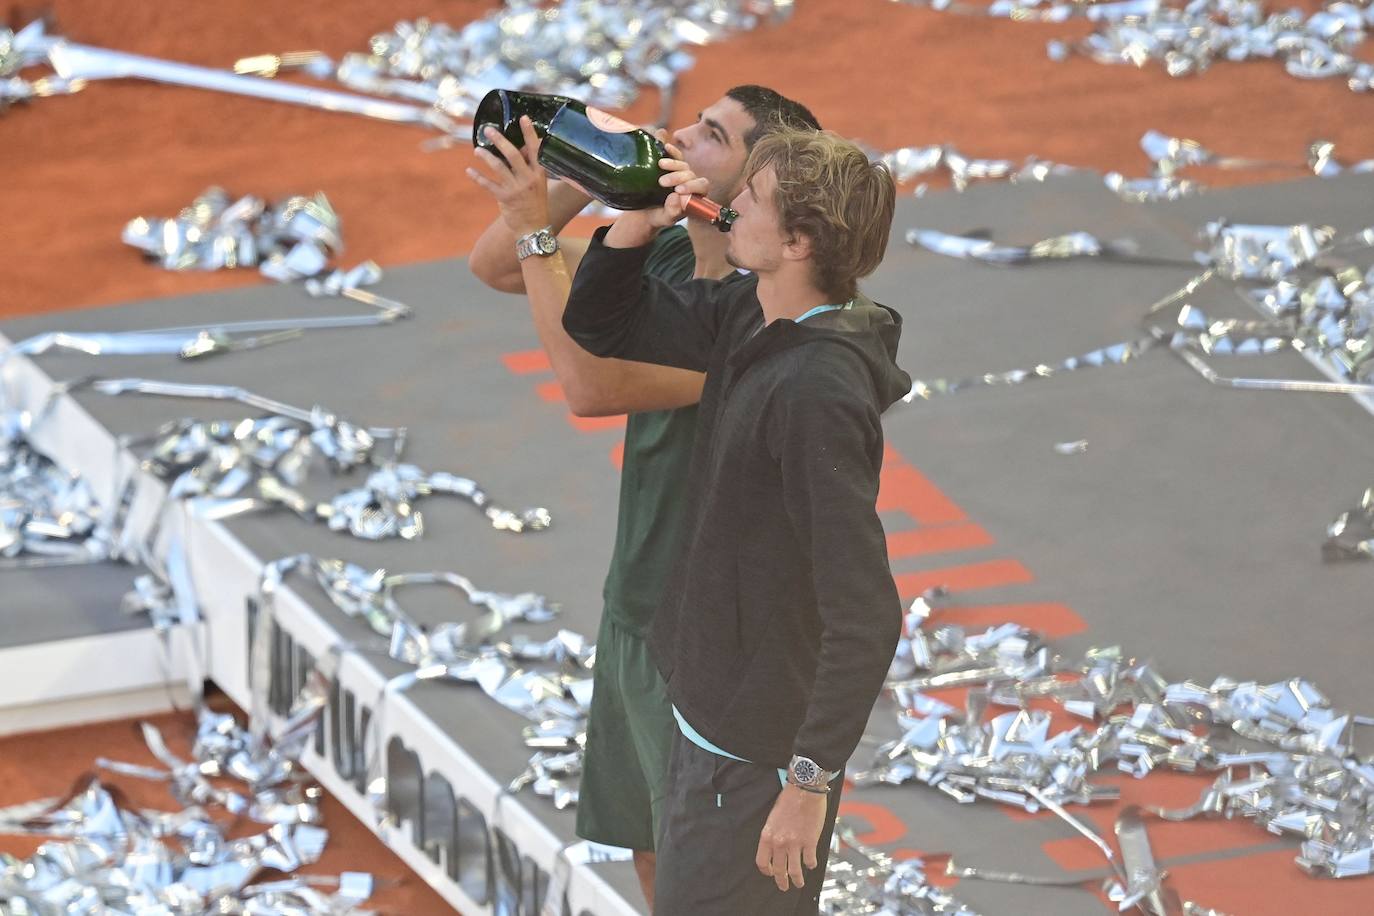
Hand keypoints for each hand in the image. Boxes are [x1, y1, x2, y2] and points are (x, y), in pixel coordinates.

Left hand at [467, 116, 551, 236]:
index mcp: (538, 173)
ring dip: (486, 156)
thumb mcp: (537, 184)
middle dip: (499, 140)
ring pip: (498, 167)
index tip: (523, 118)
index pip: (535, 149)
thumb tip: (517, 148)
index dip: (529, 133)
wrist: (533, 228)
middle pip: (513, 154)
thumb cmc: (535, 203)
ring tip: (477, 150)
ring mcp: (516, 188)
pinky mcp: (504, 198)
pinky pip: (488, 185)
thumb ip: (528, 167)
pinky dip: (477, 177)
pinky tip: (469, 171)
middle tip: (488, 130)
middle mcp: (528, 178)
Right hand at [645, 139, 708, 228]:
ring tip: (660, 164)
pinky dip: (672, 151)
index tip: (677, 190)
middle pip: (690, 174)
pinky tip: (665, 146)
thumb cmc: (659, 217)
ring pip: (683, 164)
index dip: (692, 186)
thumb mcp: (664, 219)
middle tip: (662, 182)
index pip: (701, 186)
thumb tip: (677, 197)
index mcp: (695, 196)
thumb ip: (672, 212)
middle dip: (678, 177)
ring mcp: (681, 174)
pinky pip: (675, 155)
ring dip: (673, 163)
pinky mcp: (670, 166)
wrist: (645, 212)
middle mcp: (690, 183)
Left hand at [754, 783, 826, 891]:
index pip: (762, 862)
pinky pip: (809, 860)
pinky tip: (811, 864)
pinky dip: (811, 865)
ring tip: (799, 883)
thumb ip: (773, 835)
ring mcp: (795, 843)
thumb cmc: (788, 800)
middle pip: (778, 870)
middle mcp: (779, 842)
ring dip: (797, 880)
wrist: (804, 790)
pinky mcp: (810, 842)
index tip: (771, 873)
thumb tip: (776, 849)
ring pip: (794, 871)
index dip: (767, 871)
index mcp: (767, 836)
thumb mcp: (773, 818)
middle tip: (784, 887)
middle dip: (781, 881)